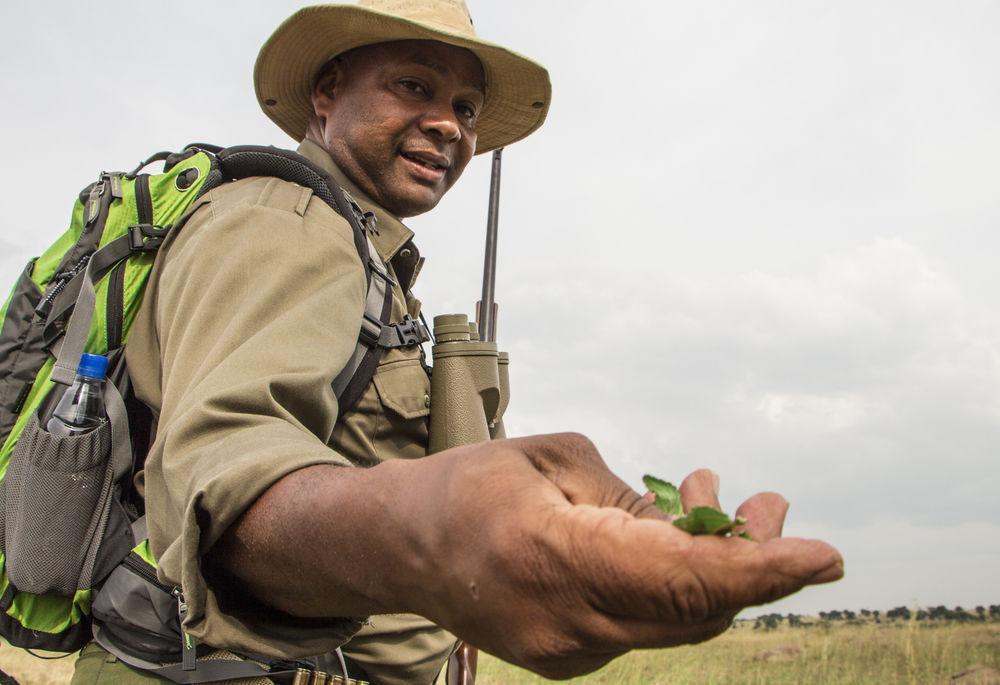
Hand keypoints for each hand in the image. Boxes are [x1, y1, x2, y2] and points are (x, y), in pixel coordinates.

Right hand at [405, 433, 841, 678]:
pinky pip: (645, 625)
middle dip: (749, 560)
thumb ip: (634, 501)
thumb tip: (703, 524)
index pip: (681, 578)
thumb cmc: (472, 485)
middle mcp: (567, 623)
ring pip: (676, 620)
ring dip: (711, 568)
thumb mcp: (556, 460)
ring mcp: (568, 653)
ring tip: (716, 501)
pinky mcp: (569, 660)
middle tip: (769, 504)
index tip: (824, 555)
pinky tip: (665, 540)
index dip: (759, 569)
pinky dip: (673, 585)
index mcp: (554, 557)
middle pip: (694, 608)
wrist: (403, 547)